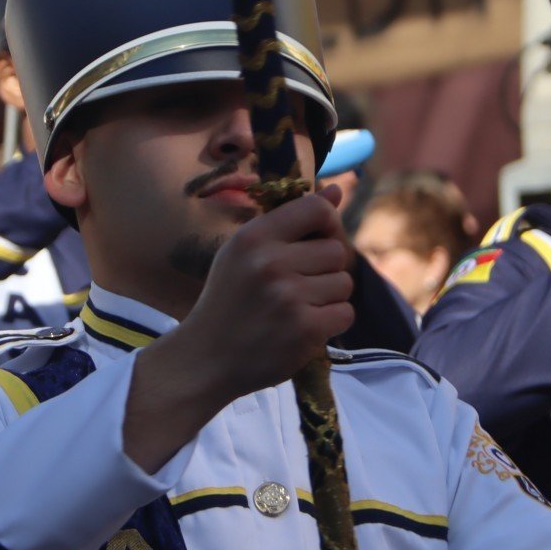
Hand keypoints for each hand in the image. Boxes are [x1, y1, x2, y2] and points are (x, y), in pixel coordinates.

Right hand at [123, 185, 352, 470]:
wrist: (205, 359)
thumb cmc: (229, 301)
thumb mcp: (245, 253)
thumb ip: (289, 222)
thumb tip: (335, 191)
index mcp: (254, 237)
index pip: (316, 209)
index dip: (328, 224)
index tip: (318, 241)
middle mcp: (270, 262)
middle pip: (337, 250)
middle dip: (326, 270)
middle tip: (298, 288)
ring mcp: (288, 297)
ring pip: (343, 283)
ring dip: (328, 299)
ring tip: (296, 309)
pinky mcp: (304, 329)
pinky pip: (345, 313)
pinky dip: (330, 324)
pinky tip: (302, 329)